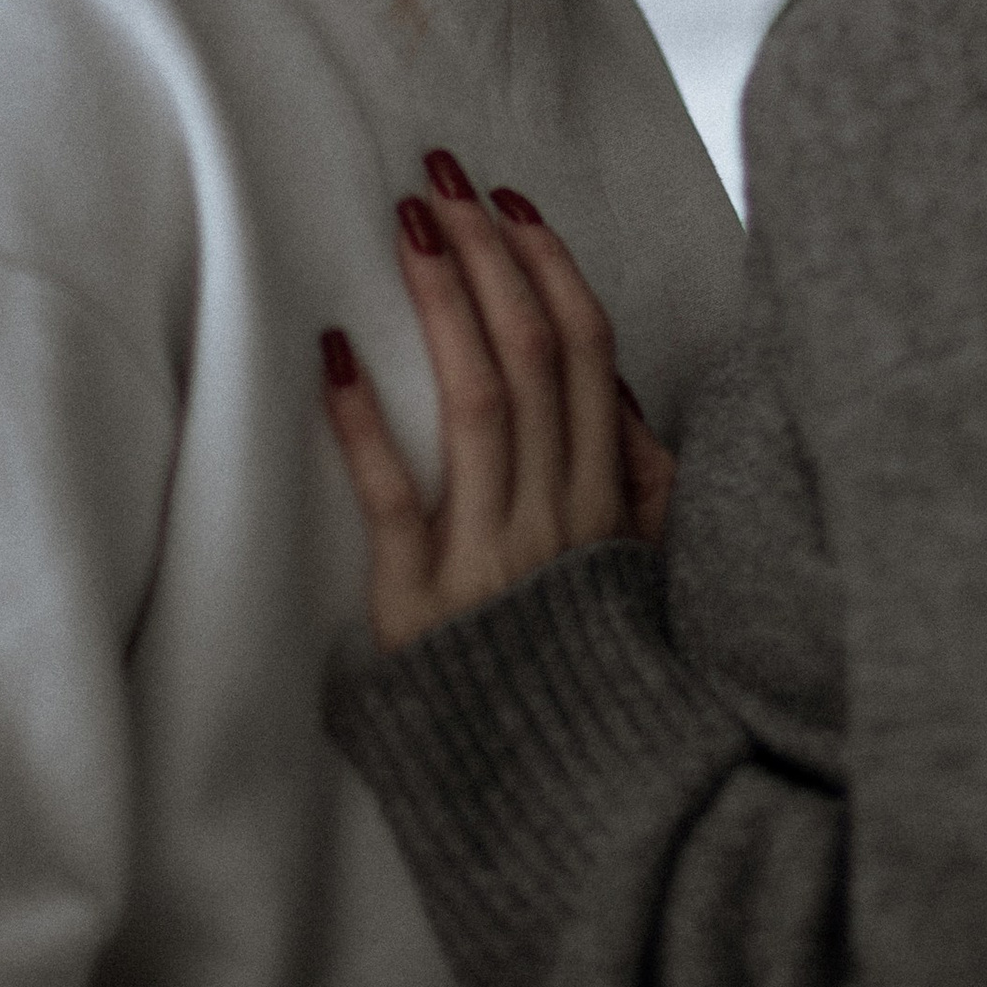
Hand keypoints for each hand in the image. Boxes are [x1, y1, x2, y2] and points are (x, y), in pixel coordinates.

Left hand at [319, 152, 675, 653]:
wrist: (576, 809)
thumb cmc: (597, 680)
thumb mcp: (652, 574)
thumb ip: (645, 480)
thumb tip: (613, 386)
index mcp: (611, 499)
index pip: (588, 351)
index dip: (550, 266)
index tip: (510, 200)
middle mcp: (560, 517)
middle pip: (531, 355)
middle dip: (489, 253)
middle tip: (441, 178)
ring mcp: (493, 561)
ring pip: (477, 402)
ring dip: (441, 300)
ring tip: (406, 224)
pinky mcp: (423, 612)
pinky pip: (396, 501)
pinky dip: (364, 423)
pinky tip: (334, 352)